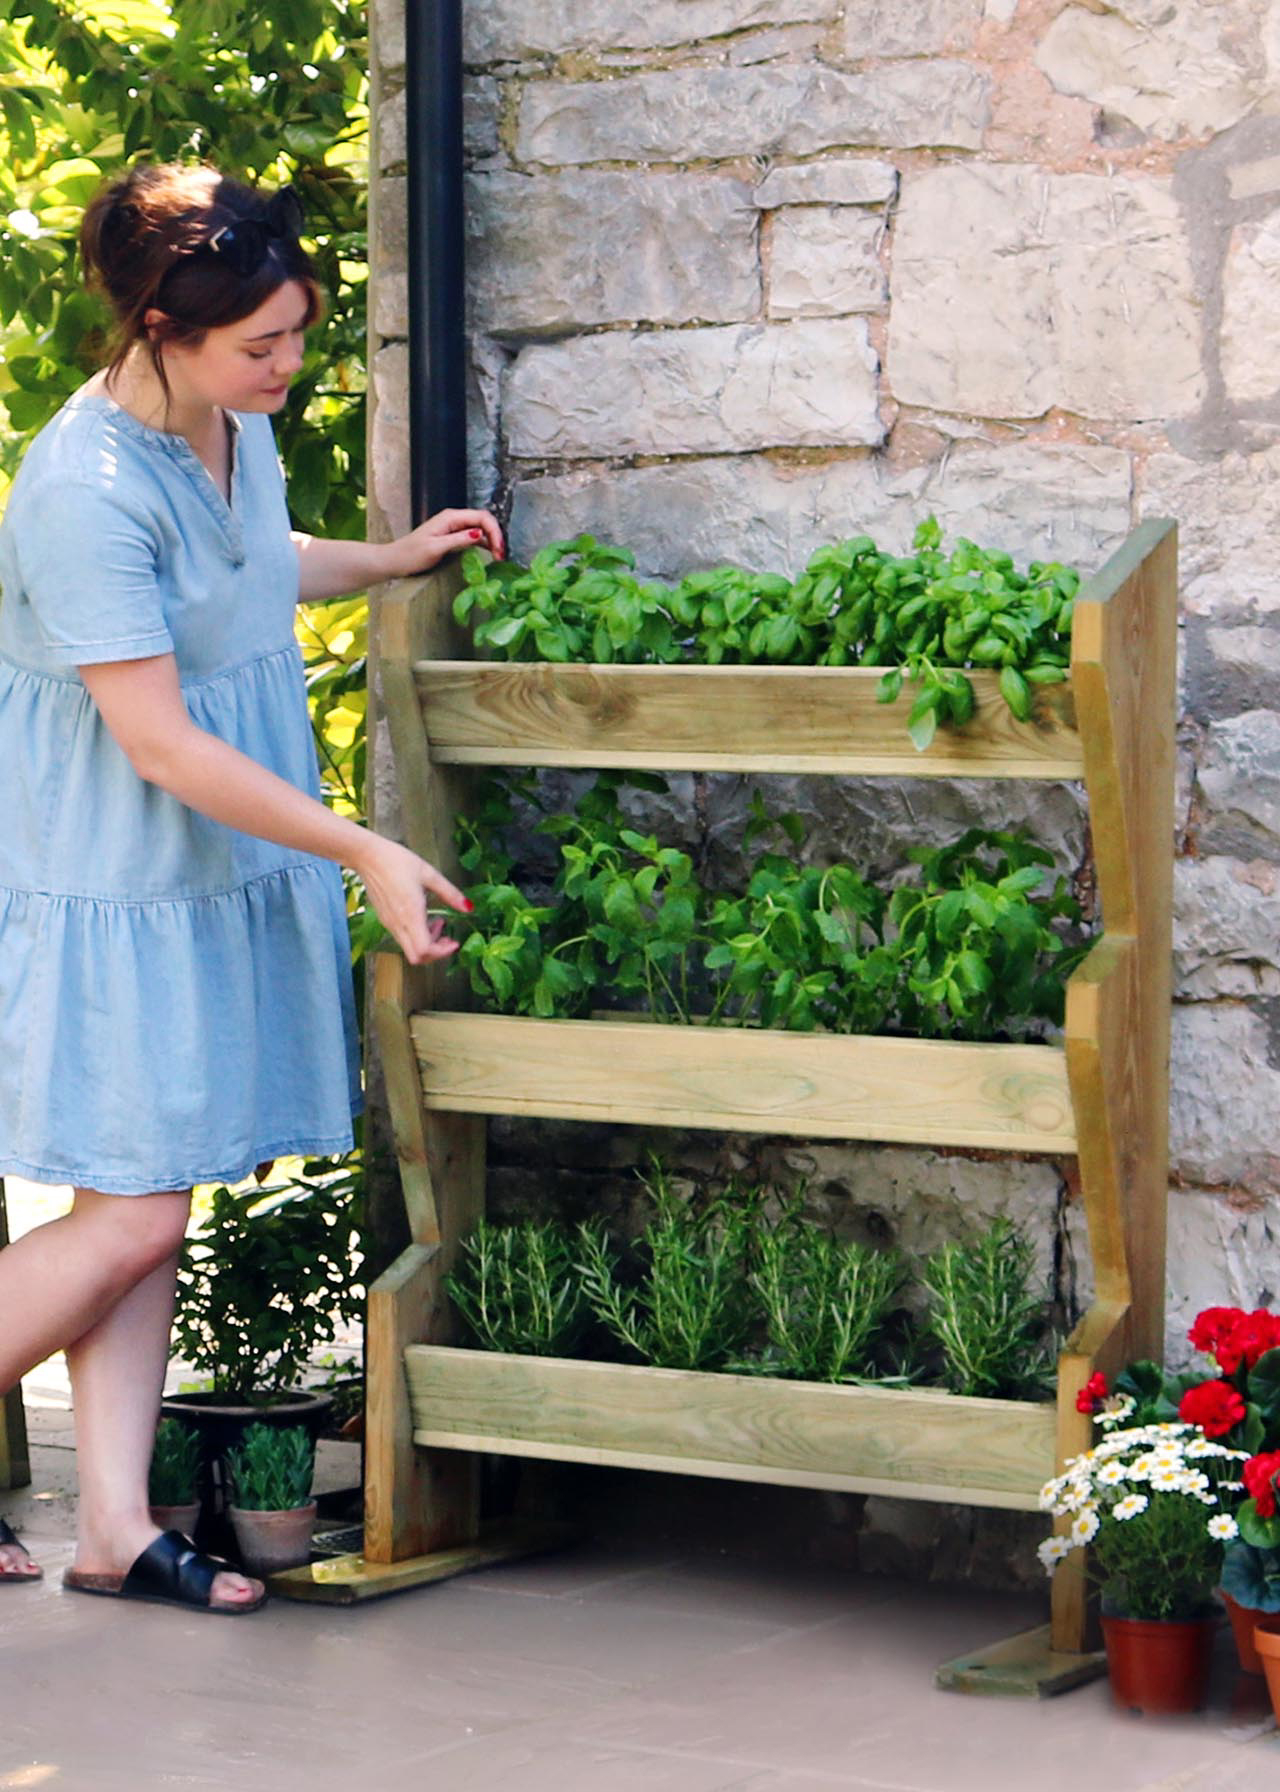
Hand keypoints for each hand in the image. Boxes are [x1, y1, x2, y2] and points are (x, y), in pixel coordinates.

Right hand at [356, 833, 471, 963]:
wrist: (367, 856)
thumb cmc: (396, 861)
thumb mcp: (429, 874)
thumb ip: (450, 893)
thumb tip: (469, 907)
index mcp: (410, 914)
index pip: (424, 950)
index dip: (442, 952)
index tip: (454, 942)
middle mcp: (398, 924)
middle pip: (417, 957)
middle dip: (436, 953)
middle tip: (448, 938)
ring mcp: (389, 923)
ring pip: (409, 949)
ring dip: (427, 943)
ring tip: (438, 922)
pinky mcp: (384, 919)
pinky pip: (402, 938)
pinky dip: (416, 936)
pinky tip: (423, 917)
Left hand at [384, 508, 504, 577]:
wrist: (395, 560)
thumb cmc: (412, 555)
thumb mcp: (436, 548)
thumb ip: (458, 539)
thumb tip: (480, 534)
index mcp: (451, 517)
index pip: (482, 518)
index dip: (494, 532)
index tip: (499, 550)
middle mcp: (454, 519)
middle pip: (484, 521)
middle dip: (496, 536)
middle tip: (502, 555)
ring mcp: (454, 527)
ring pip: (481, 528)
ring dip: (492, 541)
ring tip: (499, 557)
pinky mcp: (453, 536)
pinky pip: (474, 536)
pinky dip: (484, 544)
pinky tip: (490, 554)